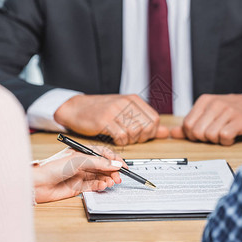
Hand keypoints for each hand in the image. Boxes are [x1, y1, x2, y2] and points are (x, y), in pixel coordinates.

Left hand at [32, 146, 126, 202]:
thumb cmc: (51, 167)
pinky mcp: (78, 187)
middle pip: (103, 166)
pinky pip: (94, 186)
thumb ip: (98, 163)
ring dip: (107, 179)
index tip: (123, 165)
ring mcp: (80, 175)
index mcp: (81, 152)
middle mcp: (81, 163)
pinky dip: (100, 186)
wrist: (37, 184)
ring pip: (100, 176)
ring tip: (111, 182)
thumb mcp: (78, 161)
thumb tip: (115, 164)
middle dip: (112, 171)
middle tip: (119, 177)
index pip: (102, 153)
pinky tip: (103, 186)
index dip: (113, 159)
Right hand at [54, 94, 168, 144]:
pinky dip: (120, 142)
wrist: (76, 108)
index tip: (141, 135)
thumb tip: (165, 132)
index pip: (155, 119)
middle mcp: (126, 103)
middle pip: (146, 127)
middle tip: (130, 138)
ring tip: (121, 137)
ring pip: (134, 133)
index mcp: (133, 99)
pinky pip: (121, 137)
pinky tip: (114, 138)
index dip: (151, 132)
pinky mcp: (104, 120)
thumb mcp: (125, 112)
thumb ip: (146, 122)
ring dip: (129, 141)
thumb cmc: (100, 111)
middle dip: (140, 138)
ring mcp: (115, 111)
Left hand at [170, 94, 241, 145]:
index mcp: (204, 101)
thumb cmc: (229, 113)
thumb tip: (173, 133)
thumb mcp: (208, 114)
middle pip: (197, 132)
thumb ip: (190, 124)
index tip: (202, 134)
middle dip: (204, 139)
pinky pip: (224, 137)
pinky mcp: (240, 120)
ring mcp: (228, 111)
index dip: (192, 135)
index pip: (187, 125)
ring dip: (217, 140)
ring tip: (224, 133)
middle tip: (214, 134)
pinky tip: (232, 136)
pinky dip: (227, 141)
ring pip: (210, 136)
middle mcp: (215, 103)